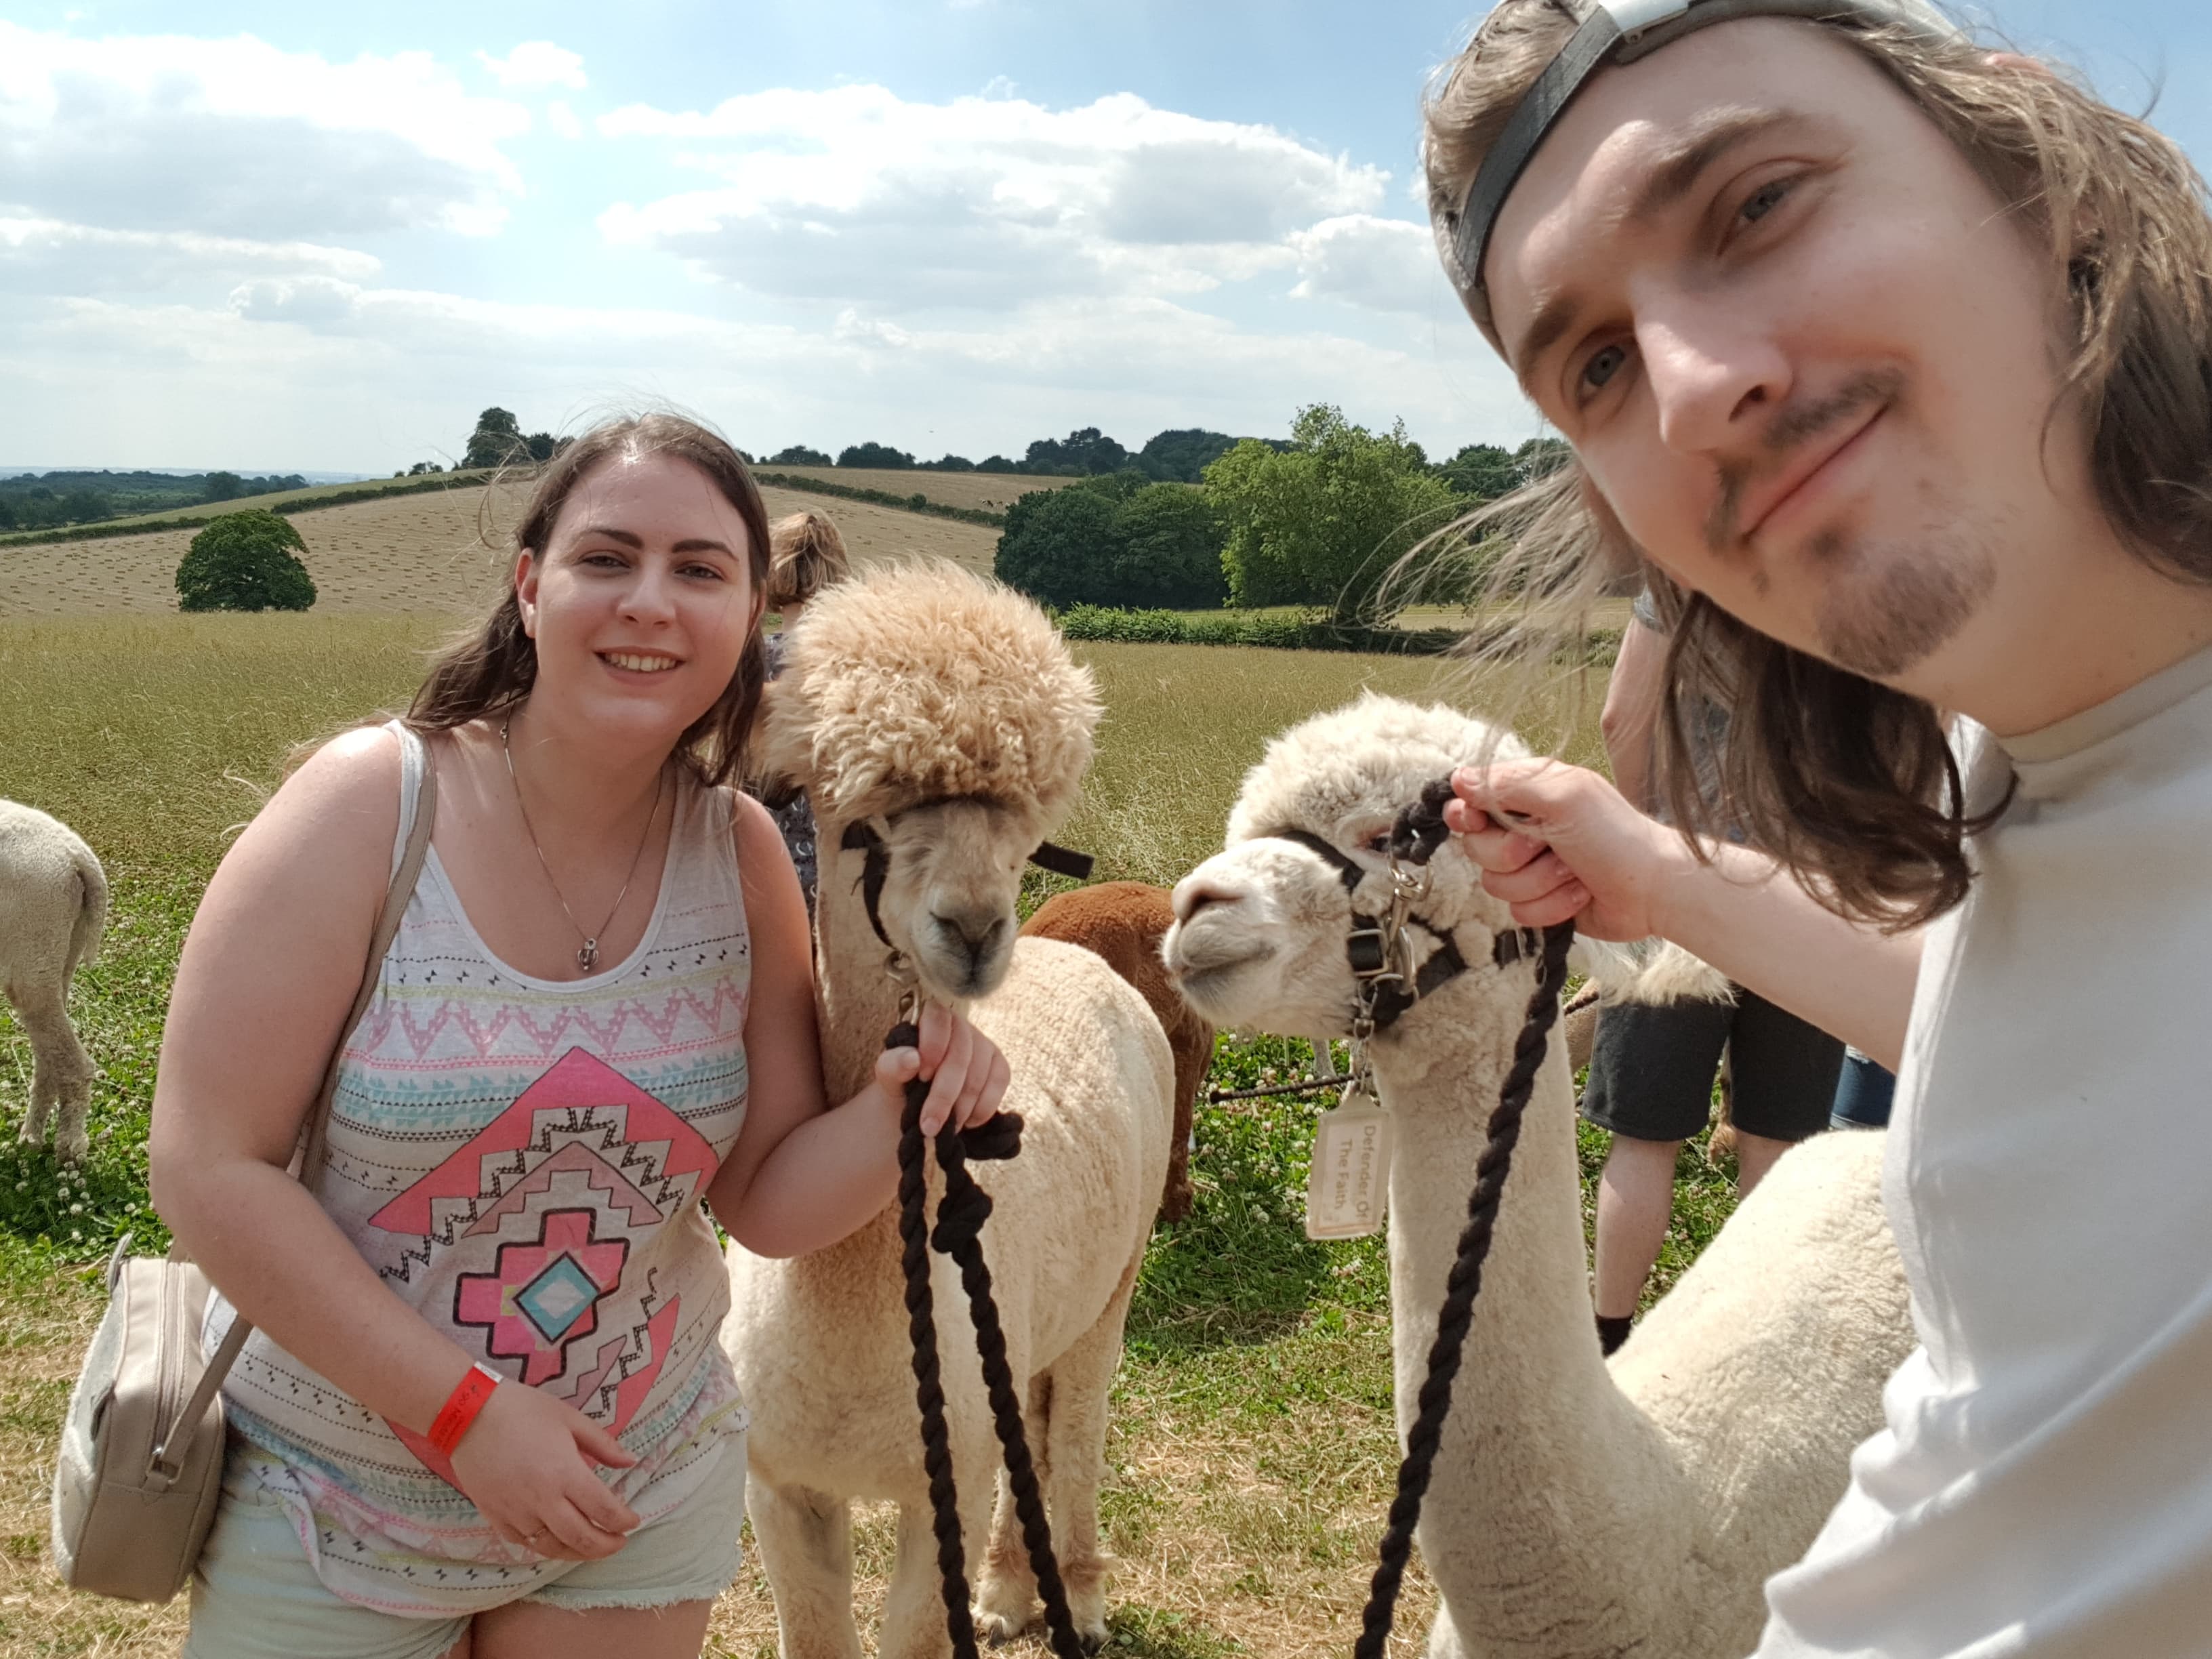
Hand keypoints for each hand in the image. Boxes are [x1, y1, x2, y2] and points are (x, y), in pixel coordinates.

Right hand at [446, 1377, 640, 1560]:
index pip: (603, 1510)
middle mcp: (542, 1500)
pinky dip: (545, 1548)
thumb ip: (602, 1443)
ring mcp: (515, 1513)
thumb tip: (631, 1460)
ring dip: (577, 1553)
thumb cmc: (522, 1410)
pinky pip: (523, 1543)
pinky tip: (556, 1542)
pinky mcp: (494, 1516)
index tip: (634, 1521)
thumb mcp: (569, 1418)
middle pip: (580, 1537)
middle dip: (605, 1546)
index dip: (623, 1521)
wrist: (468, 1414)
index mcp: (565, 1473)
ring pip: (552, 1547)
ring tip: (592, 1549)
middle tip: (619, 1542)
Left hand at [874, 1001, 1011, 1135]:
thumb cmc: (902, 1087)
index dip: (933, 1045)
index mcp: (929, 1018)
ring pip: (980, 1072)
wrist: (919, 1109)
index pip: (938, 1018)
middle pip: (960, 1054)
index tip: (922, 1077)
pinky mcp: (998, 1065)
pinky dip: (984, 1107)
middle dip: (944, 1095)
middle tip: (929, 1126)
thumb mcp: (888, 1078)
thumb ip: (892, 1065)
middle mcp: (959, 1026)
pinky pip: (1000, 1081)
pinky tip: (968, 1122)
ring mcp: (982, 1044)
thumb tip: (913, 1058)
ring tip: (945, 1129)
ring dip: (962, 1107)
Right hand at [1442, 758, 1686, 939]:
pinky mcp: (1541, 901)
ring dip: (1539, 883)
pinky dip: (1551, 906)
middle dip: (1513, 855)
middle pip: (1476, 849)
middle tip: (1549, 847)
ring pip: (1496, 885)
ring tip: (1573, 872)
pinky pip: (1518, 912)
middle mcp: (1524, 829)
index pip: (1470, 801)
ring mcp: (1531, 868)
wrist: (1652, 889)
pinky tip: (1579, 895)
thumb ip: (1507, 785)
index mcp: (1528, 794)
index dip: (1467, 815)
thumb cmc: (1614, 836)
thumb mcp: (1563, 797)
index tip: (1478, 822)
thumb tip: (1458, 779)